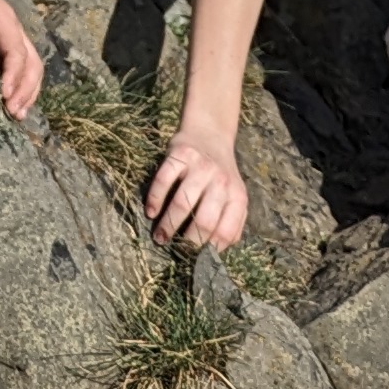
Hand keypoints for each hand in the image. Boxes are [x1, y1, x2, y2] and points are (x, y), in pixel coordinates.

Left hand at [0, 0, 43, 118]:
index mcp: (2, 18)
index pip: (16, 51)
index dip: (14, 75)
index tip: (6, 96)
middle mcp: (15, 29)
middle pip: (33, 61)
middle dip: (26, 88)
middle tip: (13, 111)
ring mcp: (15, 37)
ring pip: (33, 66)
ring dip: (28, 91)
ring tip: (18, 114)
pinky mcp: (9, 46)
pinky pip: (23, 67)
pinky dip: (22, 86)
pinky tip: (16, 103)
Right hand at [141, 120, 249, 248]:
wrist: (209, 133)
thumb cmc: (219, 174)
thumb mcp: (234, 195)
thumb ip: (231, 221)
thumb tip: (217, 252)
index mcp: (237, 196)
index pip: (226, 231)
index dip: (210, 248)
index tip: (195, 256)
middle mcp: (221, 181)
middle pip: (204, 220)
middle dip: (187, 241)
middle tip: (175, 249)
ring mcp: (200, 167)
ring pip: (181, 203)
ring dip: (167, 225)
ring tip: (159, 237)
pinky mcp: (179, 154)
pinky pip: (164, 180)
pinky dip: (155, 199)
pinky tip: (151, 212)